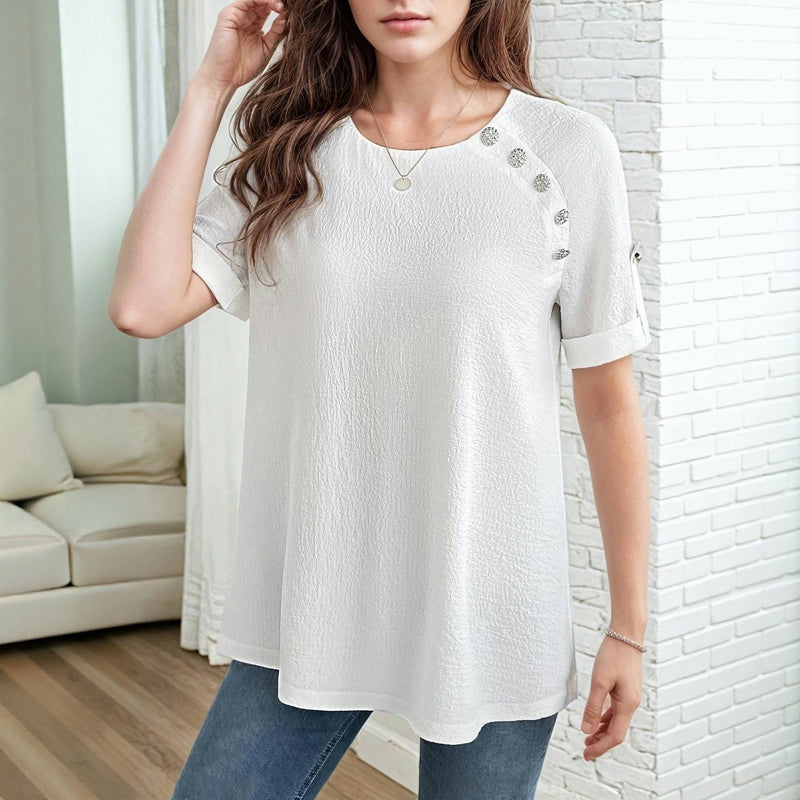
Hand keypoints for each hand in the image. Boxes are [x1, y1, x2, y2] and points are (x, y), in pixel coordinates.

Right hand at [195, 0, 287, 99]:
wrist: (225, 79)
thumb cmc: (242, 68)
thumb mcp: (266, 48)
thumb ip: (276, 33)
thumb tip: (287, 18)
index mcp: (253, 26)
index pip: (268, 9)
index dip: (281, 8)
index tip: (295, 11)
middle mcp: (244, 18)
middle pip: (263, 2)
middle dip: (278, 2)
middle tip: (293, 5)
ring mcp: (236, 15)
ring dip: (272, 0)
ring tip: (284, 5)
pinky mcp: (229, 15)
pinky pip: (247, 1)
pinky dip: (262, 0)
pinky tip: (274, 5)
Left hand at [580, 631, 642, 760]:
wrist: (626, 634)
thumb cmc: (613, 655)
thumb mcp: (599, 681)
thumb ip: (593, 707)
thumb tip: (587, 730)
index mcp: (627, 705)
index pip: (615, 736)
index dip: (600, 747)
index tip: (586, 755)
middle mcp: (632, 703)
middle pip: (616, 731)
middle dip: (601, 743)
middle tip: (585, 751)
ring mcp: (630, 696)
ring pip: (616, 721)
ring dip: (602, 731)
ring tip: (588, 739)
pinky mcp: (626, 689)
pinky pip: (616, 710)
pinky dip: (606, 718)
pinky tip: (597, 720)